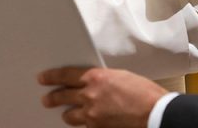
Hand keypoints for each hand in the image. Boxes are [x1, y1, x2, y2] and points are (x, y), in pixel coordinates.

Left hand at [39, 67, 166, 127]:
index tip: (43, 78)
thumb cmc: (144, 94)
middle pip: (62, 96)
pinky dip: (85, 124)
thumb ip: (103, 80)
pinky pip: (84, 127)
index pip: (65, 75)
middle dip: (53, 98)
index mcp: (96, 77)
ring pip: (69, 115)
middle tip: (46, 99)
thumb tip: (94, 84)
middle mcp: (90, 95)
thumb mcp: (121, 77)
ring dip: (68, 114)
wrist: (154, 112)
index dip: (51, 77)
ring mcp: (92, 114)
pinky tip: (87, 123)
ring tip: (66, 114)